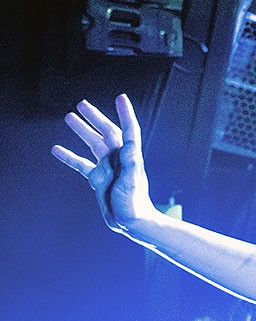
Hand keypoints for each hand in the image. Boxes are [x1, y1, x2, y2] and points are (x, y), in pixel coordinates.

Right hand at [52, 94, 160, 235]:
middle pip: (106, 132)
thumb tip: (130, 144)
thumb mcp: (131, 182)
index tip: (121, 97)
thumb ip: (130, 164)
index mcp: (128, 156)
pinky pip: (81, 164)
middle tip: (81, 104)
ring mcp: (107, 168)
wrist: (130, 222)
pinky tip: (56, 149)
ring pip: (92, 144)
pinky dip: (69, 156)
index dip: (125, 113)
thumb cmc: (134, 203)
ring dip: (82, 130)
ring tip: (69, 117)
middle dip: (95, 117)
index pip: (128, 129)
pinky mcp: (98, 179)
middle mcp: (118, 158)